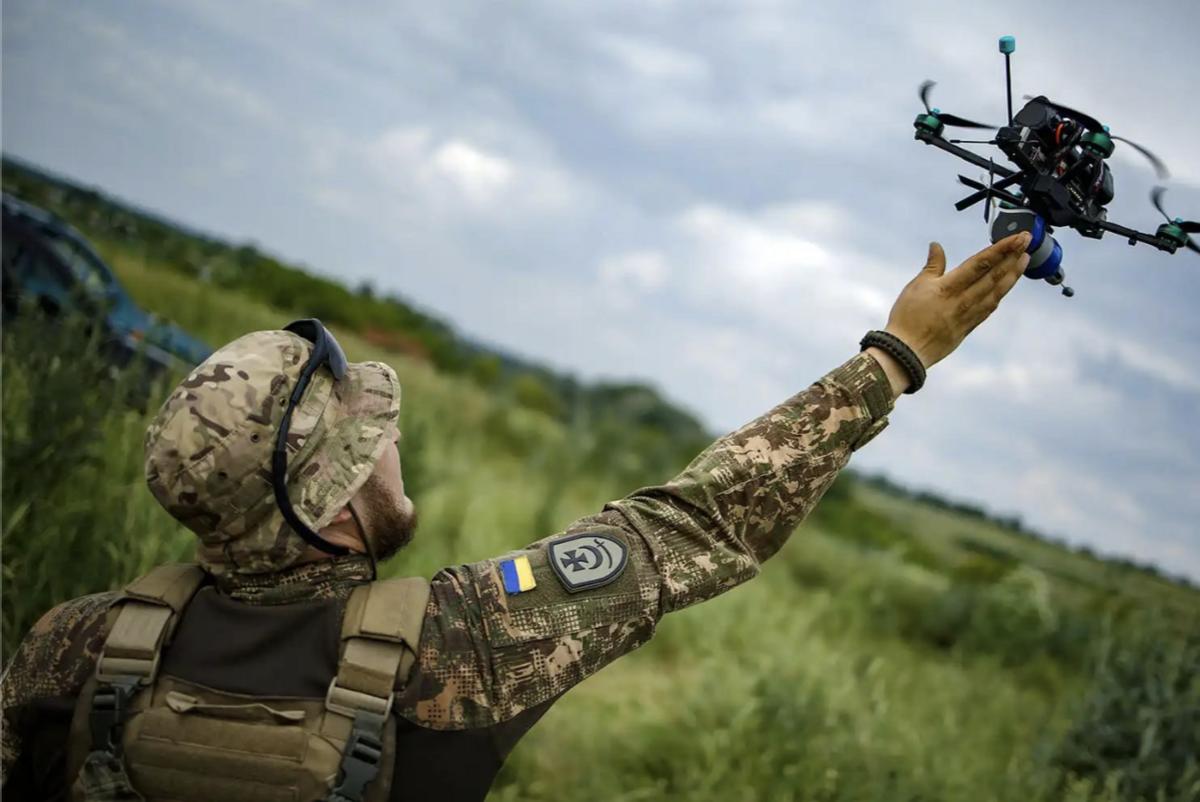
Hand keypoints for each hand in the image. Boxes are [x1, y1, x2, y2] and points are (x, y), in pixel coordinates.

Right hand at [882, 234, 1030, 369]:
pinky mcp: (969, 326)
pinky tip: (1007, 285)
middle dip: (1013, 256)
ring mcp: (970, 314)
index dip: (1002, 248)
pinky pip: (990, 307)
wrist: (907, 351)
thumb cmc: (907, 318)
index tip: (1017, 237)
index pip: (982, 263)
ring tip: (1025, 260)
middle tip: (1027, 241)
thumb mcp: (916, 286)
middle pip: (994, 275)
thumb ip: (933, 265)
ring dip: (1013, 274)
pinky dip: (1001, 293)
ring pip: (997, 291)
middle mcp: (964, 300)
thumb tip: (936, 246)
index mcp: (950, 287)